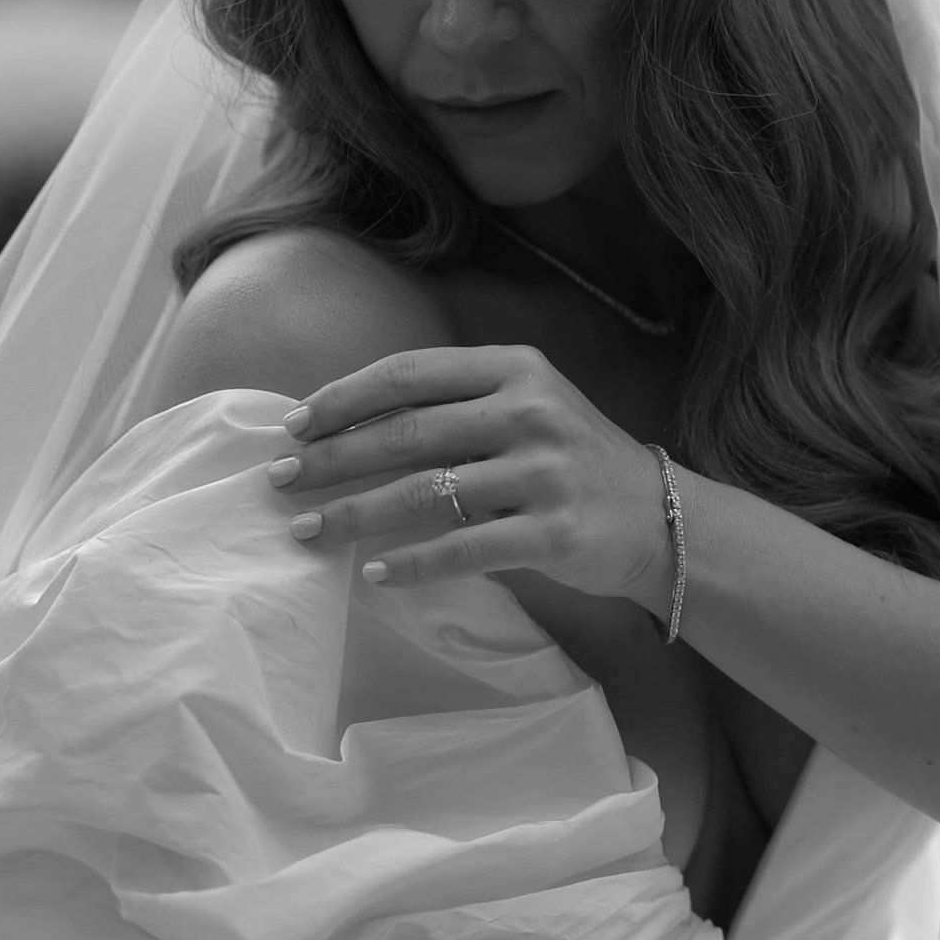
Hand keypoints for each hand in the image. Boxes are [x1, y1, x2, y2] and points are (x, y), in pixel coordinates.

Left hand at [265, 344, 671, 604]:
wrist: (661, 519)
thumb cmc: (572, 461)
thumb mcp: (526, 407)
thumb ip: (456, 406)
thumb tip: (347, 424)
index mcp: (515, 368)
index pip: (411, 373)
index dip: (344, 397)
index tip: (292, 424)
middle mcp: (530, 412)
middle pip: (407, 432)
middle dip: (332, 458)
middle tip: (279, 480)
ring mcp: (543, 473)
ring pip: (425, 493)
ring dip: (355, 513)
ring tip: (308, 530)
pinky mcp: (553, 533)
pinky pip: (462, 549)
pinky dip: (411, 562)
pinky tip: (372, 571)